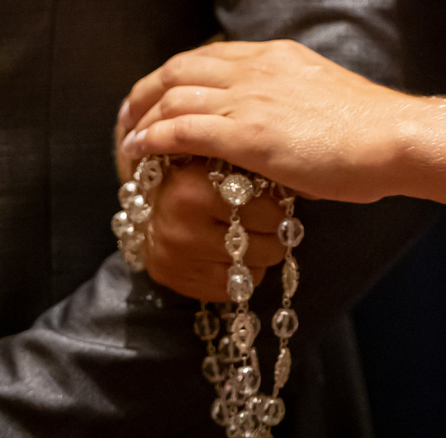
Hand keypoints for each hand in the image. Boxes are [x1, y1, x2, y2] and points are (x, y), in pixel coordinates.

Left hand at [122, 40, 407, 201]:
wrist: (393, 138)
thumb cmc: (369, 130)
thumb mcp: (320, 97)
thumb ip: (287, 102)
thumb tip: (270, 127)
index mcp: (277, 55)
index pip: (207, 56)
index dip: (173, 76)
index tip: (157, 98)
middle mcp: (258, 67)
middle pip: (179, 68)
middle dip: (145, 91)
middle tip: (128, 117)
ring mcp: (251, 98)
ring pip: (173, 96)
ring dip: (141, 119)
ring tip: (126, 142)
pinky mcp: (248, 134)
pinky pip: (182, 130)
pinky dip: (152, 139)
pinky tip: (138, 154)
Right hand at [127, 163, 287, 298]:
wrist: (148, 203)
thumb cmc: (194, 175)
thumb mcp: (216, 159)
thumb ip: (247, 168)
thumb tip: (293, 186)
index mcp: (193, 191)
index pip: (265, 212)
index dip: (279, 209)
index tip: (280, 204)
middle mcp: (182, 230)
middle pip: (262, 248)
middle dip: (275, 237)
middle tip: (276, 227)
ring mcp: (178, 262)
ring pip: (249, 274)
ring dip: (260, 259)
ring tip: (256, 240)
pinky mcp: (176, 283)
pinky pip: (230, 291)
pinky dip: (241, 276)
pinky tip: (236, 257)